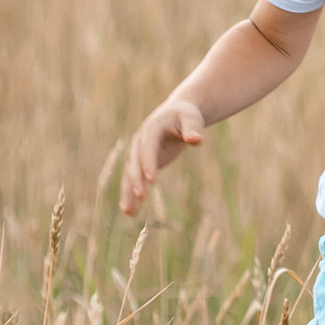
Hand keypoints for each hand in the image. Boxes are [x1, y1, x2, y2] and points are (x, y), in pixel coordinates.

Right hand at [120, 99, 204, 216]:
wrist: (177, 112)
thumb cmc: (186, 115)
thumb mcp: (192, 118)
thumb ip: (193, 128)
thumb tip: (196, 140)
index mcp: (151, 128)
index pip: (148, 147)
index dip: (148, 162)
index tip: (151, 180)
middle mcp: (140, 141)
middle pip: (136, 162)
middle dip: (137, 179)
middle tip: (142, 196)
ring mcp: (139, 153)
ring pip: (130, 174)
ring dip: (128, 192)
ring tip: (128, 212)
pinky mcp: (142, 163)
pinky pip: (134, 180)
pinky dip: (131, 194)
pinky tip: (130, 212)